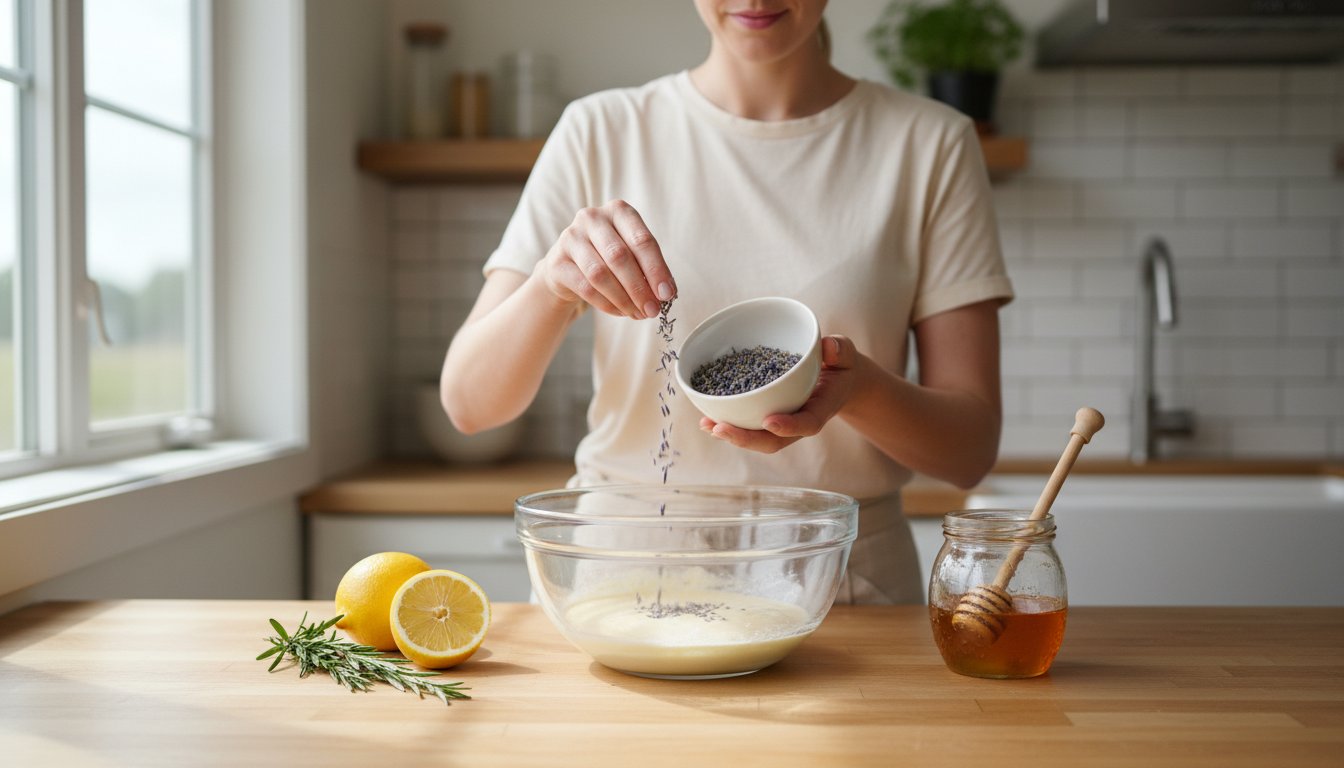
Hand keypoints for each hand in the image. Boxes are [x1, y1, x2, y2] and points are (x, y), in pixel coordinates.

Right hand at [536, 199, 676, 319]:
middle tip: (652, 310)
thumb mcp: (631, 254)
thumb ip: (648, 268)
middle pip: (620, 256)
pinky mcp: (557, 261)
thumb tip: (666, 293)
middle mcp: (592, 218)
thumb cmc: (607, 258)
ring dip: (624, 299)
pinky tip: (621, 312)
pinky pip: (586, 288)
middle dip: (640, 288)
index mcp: (618, 211)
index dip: (656, 269)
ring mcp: (571, 237)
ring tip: (638, 314)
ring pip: (600, 274)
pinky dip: (607, 304)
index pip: (641, 240)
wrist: (568, 267)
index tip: (667, 294)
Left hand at [699, 335, 859, 453]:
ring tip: (708, 425)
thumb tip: (829, 346)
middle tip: (722, 429)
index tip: (770, 422)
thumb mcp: (845, 355)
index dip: (789, 426)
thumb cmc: (840, 367)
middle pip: (774, 441)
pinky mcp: (768, 416)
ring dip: (731, 435)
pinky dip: (728, 424)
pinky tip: (706, 419)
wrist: (836, 382)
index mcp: (821, 409)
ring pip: (757, 438)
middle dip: (747, 439)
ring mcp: (783, 422)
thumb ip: (840, 350)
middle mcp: (799, 422)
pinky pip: (749, 426)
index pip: (808, 424)